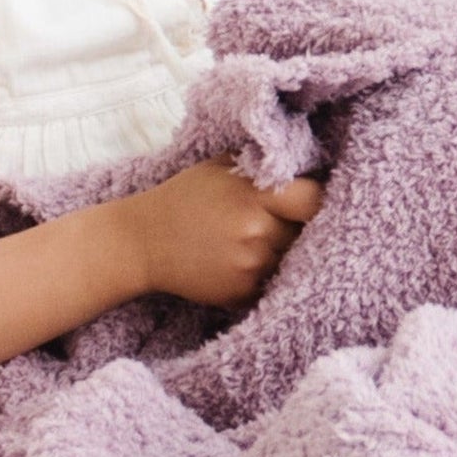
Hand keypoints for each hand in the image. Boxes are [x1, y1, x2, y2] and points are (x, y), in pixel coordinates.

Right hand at [118, 158, 322, 307]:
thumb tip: (306, 163)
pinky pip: (271, 284)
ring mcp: (250, 265)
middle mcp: (257, 231)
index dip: (314, 202)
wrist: (142, 241)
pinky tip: (241, 262)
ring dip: (281, 254)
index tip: (306, 202)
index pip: (314, 201)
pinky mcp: (241, 292)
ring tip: (254, 242)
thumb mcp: (223, 168)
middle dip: (298, 229)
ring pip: (291, 261)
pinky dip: (264, 275)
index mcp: (255, 195)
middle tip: (280, 223)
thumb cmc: (186, 197)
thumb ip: (264, 167)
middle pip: (307, 234)